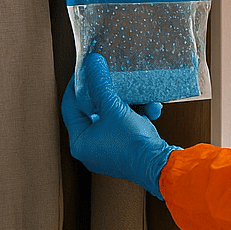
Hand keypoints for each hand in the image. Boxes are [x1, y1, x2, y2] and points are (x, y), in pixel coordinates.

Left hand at [61, 53, 180, 199]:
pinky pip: (128, 126)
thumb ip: (101, 84)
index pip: (70, 107)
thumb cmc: (132, 143)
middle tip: (114, 78)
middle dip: (111, 94)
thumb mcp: (114, 108)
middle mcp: (92, 149)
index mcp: (80, 142)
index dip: (77, 85)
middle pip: (95, 111)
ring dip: (131, 104)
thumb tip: (92, 63)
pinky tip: (152, 110)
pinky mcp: (128, 150)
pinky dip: (139, 115)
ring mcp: (110, 150)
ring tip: (143, 97)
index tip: (86, 70)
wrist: (160, 166)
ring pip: (115, 117)